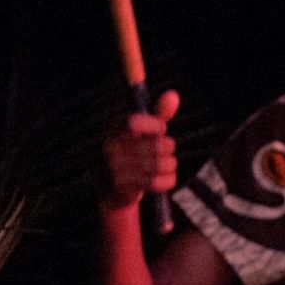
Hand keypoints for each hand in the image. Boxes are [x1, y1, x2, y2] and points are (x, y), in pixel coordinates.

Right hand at [102, 90, 180, 209]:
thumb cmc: (135, 152)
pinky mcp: (122, 186)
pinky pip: (156, 182)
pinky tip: (167, 178)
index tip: (161, 129)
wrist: (114, 188)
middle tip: (167, 150)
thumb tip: (173, 95)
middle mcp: (110, 146)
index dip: (155, 126)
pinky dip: (168, 180)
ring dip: (170, 165)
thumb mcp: (146, 130)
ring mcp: (114, 167)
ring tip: (168, 165)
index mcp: (114, 127)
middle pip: (155, 145)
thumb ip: (160, 112)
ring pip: (159, 165)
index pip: (135, 122)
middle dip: (168, 148)